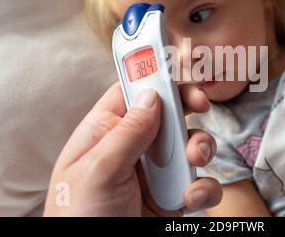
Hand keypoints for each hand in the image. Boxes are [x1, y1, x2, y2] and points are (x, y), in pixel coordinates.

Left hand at [44, 82, 221, 215]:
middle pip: (169, 112)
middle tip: (200, 103)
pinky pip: (201, 182)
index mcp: (106, 133)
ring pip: (191, 144)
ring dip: (201, 147)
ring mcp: (157, 172)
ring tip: (195, 159)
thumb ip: (127, 132)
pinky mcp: (175, 196)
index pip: (133, 91)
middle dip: (188, 106)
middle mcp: (135, 148)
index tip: (178, 65)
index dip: (155, 74)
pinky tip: (191, 199)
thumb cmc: (79, 218)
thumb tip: (153, 95)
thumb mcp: (96, 171)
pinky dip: (204, 188)